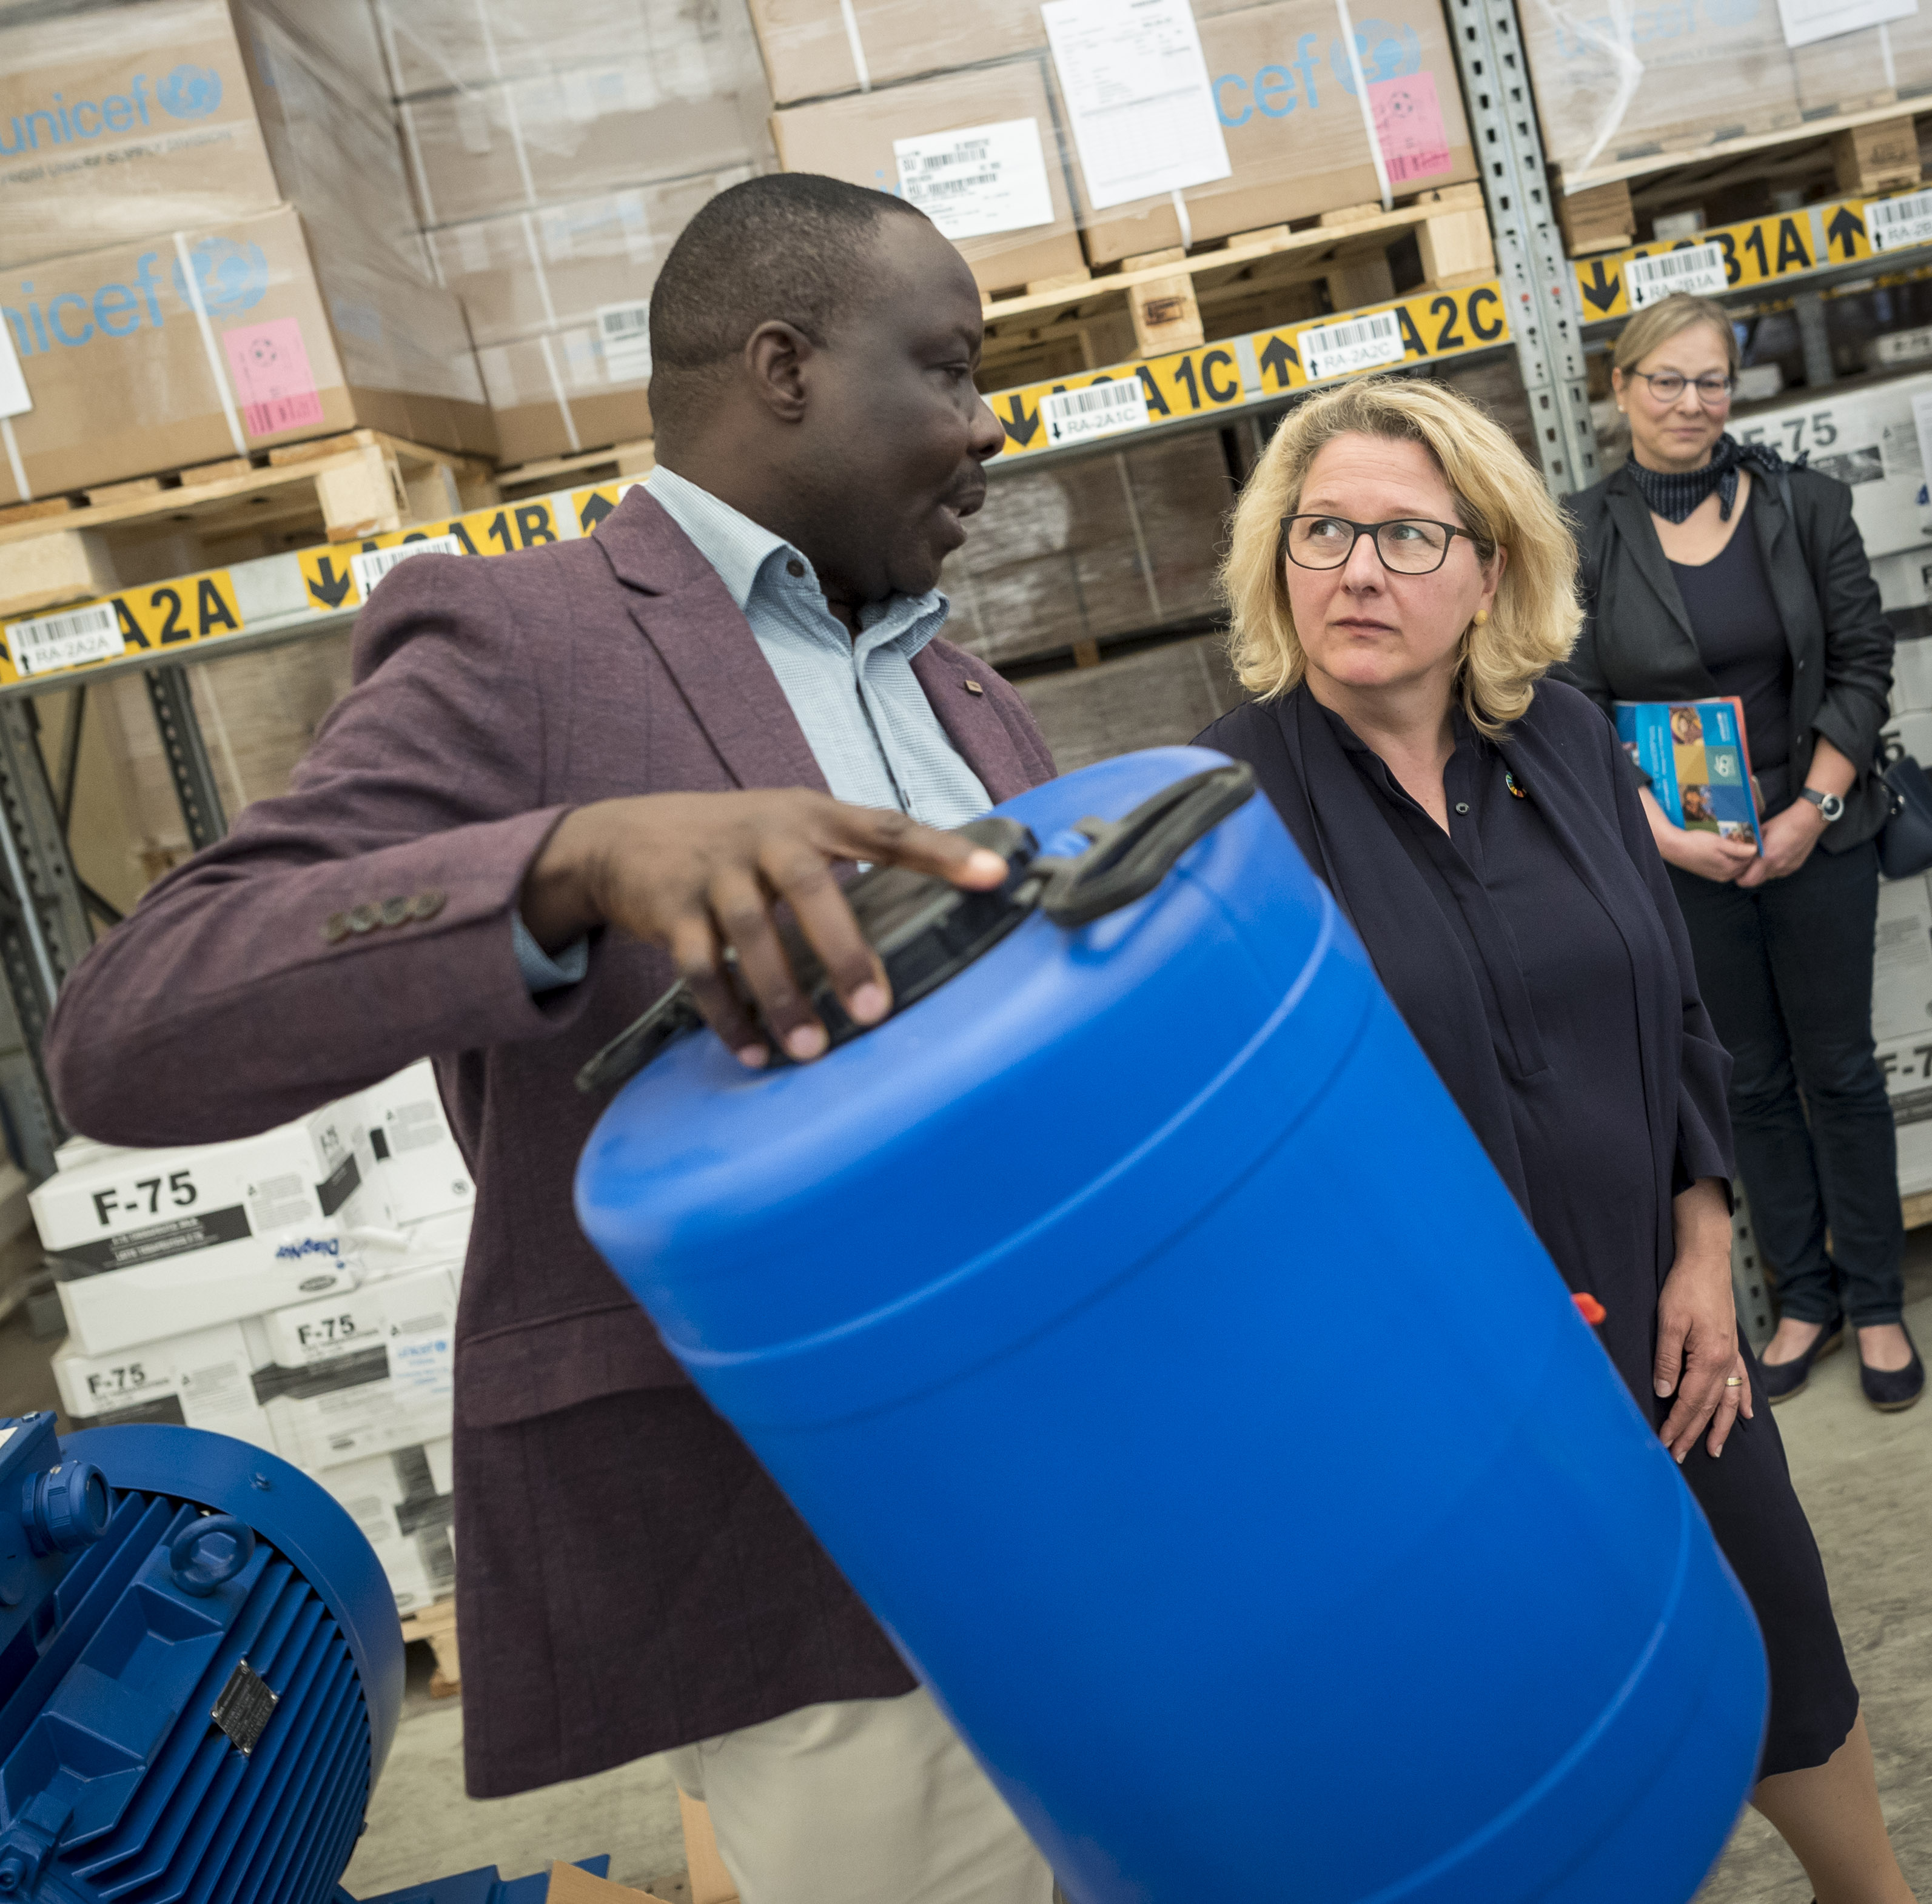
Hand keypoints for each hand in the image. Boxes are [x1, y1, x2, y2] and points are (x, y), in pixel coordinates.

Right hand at [521, 791, 1009, 1066]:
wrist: (627, 836)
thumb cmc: (736, 840)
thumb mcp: (795, 825)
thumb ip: (853, 852)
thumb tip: (933, 900)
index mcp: (812, 817)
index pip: (887, 828)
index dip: (942, 851)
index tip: (995, 876)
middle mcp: (766, 837)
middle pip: (812, 889)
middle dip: (844, 952)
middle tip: (874, 1009)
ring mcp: (715, 872)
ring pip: (753, 936)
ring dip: (782, 997)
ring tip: (811, 1049)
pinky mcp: (671, 909)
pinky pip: (702, 969)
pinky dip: (728, 1016)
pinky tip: (755, 1052)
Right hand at [1654, 822, 1758, 884]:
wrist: (1674, 848)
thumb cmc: (1696, 843)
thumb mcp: (1719, 843)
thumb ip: (1739, 849)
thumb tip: (1756, 850)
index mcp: (1729, 869)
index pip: (1749, 860)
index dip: (1751, 848)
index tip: (1750, 836)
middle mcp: (1724, 876)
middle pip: (1741, 864)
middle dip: (1744, 853)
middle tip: (1742, 838)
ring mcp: (1715, 875)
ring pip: (1732, 865)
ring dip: (1734, 855)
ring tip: (1731, 842)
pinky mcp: (1707, 872)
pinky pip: (1723, 866)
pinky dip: (1725, 858)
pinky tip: (1720, 849)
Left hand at [1655, 1182, 1747, 1460]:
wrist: (1707, 1263)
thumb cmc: (1685, 1288)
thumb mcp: (1669, 1322)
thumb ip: (1667, 1359)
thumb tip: (1666, 1393)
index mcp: (1709, 1358)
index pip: (1690, 1402)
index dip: (1677, 1425)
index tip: (1664, 1444)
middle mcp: (1725, 1362)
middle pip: (1708, 1407)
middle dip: (1692, 1434)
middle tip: (1679, 1456)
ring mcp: (1732, 1357)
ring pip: (1726, 1401)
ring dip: (1719, 1427)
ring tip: (1712, 1450)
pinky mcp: (1732, 1348)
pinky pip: (1740, 1383)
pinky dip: (1741, 1401)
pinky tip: (1745, 1416)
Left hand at [1734, 799, 1825, 886]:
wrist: (1808, 821)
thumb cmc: (1783, 823)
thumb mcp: (1761, 831)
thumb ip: (1750, 844)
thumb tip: (1739, 849)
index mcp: (1766, 859)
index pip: (1748, 881)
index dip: (1739, 878)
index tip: (1736, 871)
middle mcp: (1777, 867)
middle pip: (1757, 882)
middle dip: (1749, 876)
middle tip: (1746, 866)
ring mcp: (1787, 868)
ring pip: (1768, 877)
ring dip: (1762, 872)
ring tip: (1761, 859)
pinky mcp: (1795, 867)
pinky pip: (1779, 873)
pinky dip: (1773, 868)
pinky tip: (1775, 856)